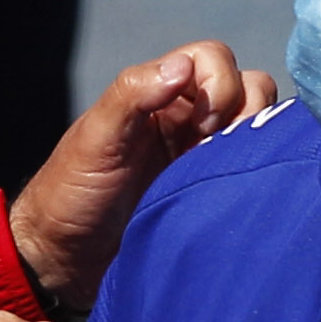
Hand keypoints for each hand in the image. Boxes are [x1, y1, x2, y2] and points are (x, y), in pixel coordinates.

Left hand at [10, 42, 279, 320]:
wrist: (64, 261)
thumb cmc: (70, 196)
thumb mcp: (96, 139)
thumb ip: (133, 95)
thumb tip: (182, 67)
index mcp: (158, 96)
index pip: (214, 60)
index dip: (220, 84)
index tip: (202, 126)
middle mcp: (187, 120)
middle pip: (248, 87)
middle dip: (245, 110)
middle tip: (215, 151)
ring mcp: (203, 157)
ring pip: (256, 127)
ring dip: (254, 141)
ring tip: (224, 174)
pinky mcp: (212, 195)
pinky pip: (251, 171)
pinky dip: (255, 174)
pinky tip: (233, 194)